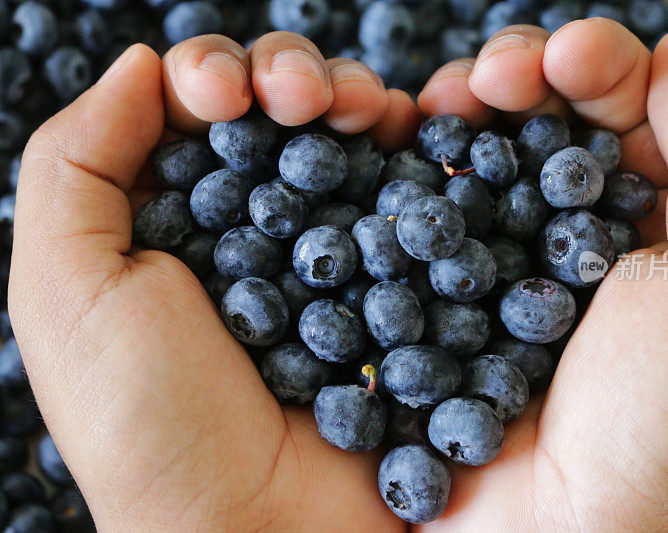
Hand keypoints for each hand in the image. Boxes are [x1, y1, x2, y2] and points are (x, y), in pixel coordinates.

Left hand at [9, 33, 416, 530]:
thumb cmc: (151, 424)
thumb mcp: (68, 292)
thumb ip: (76, 164)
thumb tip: (143, 63)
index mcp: (179, 222)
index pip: (200, 113)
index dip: (215, 77)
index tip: (224, 94)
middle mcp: (260, 231)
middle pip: (280, 114)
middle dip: (290, 76)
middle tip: (300, 95)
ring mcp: (338, 256)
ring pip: (351, 143)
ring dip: (354, 100)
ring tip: (359, 109)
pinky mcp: (405, 284)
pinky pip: (414, 196)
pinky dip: (416, 152)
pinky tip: (409, 136)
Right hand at [417, 20, 667, 529]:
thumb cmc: (665, 426)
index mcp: (651, 235)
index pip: (624, 118)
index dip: (598, 68)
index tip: (567, 52)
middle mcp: (570, 249)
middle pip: (540, 128)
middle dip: (518, 77)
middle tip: (493, 74)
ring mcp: (492, 277)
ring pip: (473, 162)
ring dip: (460, 114)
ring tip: (445, 103)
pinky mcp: (426, 308)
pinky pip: (413, 222)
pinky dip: (407, 174)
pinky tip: (402, 149)